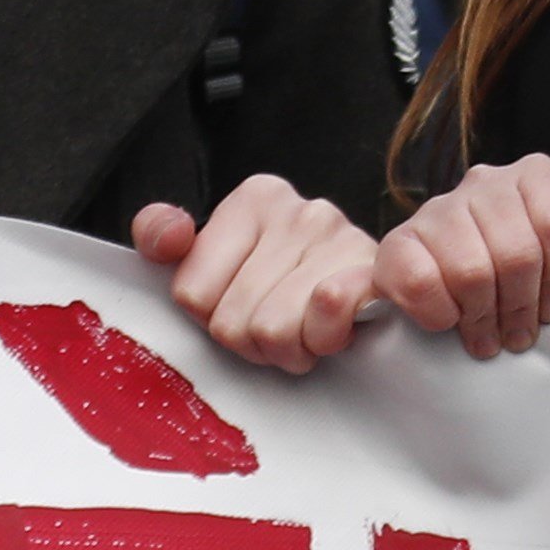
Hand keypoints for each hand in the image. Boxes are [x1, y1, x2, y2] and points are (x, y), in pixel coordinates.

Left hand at [136, 174, 389, 374]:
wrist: (385, 285)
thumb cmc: (287, 281)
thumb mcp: (215, 254)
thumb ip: (164, 237)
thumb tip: (167, 235)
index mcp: (254, 200)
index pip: (192, 294)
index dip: (213, 317)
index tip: (239, 304)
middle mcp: (300, 211)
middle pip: (232, 322)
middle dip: (252, 341)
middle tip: (277, 326)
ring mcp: (342, 238)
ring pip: (273, 331)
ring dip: (289, 350)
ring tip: (305, 330)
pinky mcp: (374, 274)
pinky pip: (325, 313)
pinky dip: (323, 337)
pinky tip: (332, 330)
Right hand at [375, 154, 549, 358]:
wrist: (461, 284)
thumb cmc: (541, 266)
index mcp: (537, 175)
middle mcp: (486, 182)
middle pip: (517, 253)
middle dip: (523, 308)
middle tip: (520, 336)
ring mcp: (438, 208)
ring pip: (471, 272)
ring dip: (483, 318)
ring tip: (489, 339)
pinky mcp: (400, 242)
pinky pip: (420, 282)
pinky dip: (439, 313)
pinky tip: (450, 321)